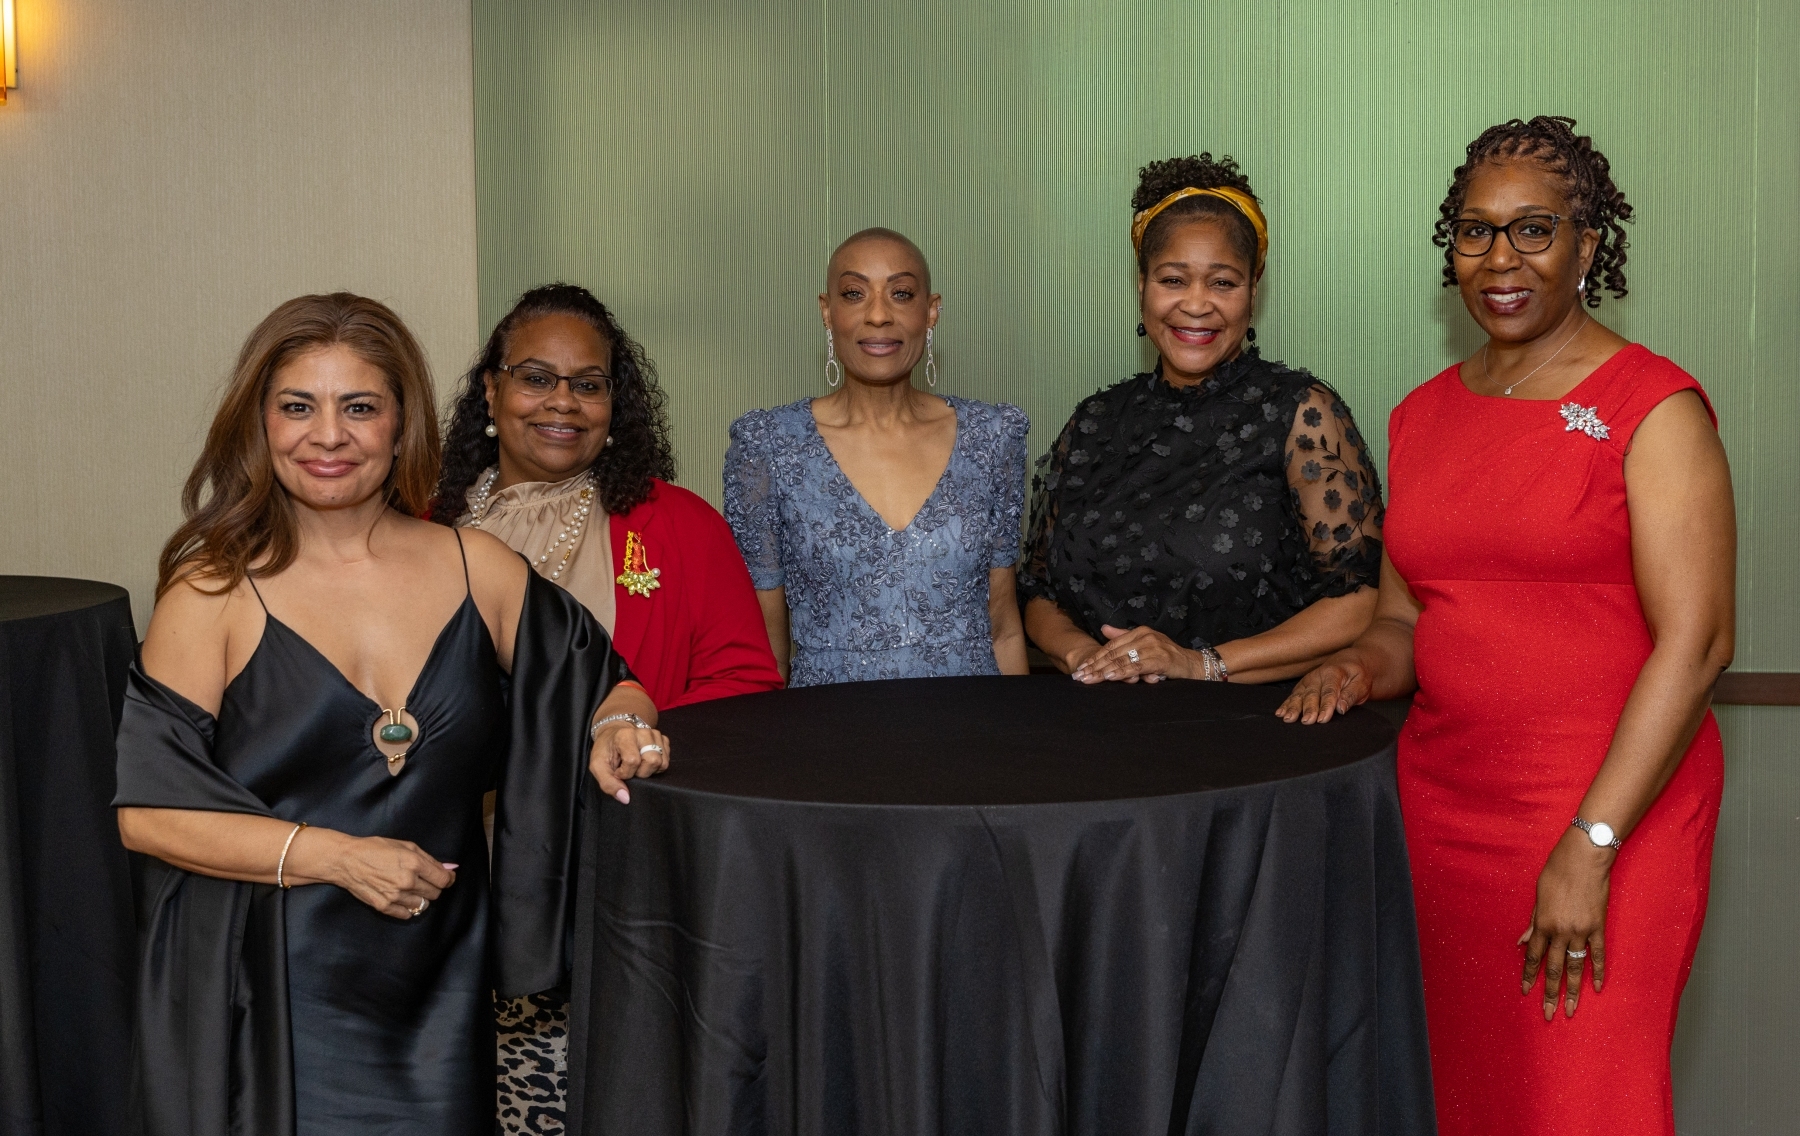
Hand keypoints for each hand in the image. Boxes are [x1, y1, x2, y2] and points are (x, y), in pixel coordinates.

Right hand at [318, 831, 455, 919]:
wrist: (347, 860)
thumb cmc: (376, 849)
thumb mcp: (406, 846)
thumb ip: (429, 859)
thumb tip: (450, 869)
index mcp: (414, 863)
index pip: (443, 880)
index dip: (448, 879)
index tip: (446, 878)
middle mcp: (407, 881)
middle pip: (435, 893)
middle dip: (433, 887)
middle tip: (425, 880)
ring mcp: (395, 896)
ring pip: (422, 905)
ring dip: (421, 898)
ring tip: (411, 888)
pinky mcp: (384, 907)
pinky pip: (407, 914)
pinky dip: (408, 908)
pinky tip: (402, 898)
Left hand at [589, 724, 670, 804]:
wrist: (613, 735)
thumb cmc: (606, 751)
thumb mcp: (597, 766)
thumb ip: (607, 783)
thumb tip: (626, 798)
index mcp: (625, 735)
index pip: (633, 761)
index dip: (625, 773)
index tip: (618, 771)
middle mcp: (643, 732)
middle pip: (652, 761)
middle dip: (640, 772)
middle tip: (630, 769)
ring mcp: (655, 735)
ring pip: (663, 762)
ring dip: (649, 770)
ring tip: (638, 766)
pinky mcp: (663, 740)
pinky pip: (667, 761)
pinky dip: (656, 767)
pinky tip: (645, 762)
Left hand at [1070, 625, 1195, 683]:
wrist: (1193, 665)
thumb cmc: (1169, 657)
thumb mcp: (1146, 644)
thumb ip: (1124, 636)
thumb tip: (1103, 628)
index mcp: (1139, 632)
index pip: (1111, 646)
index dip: (1095, 658)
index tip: (1081, 669)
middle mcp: (1144, 636)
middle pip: (1113, 653)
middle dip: (1094, 666)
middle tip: (1079, 676)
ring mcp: (1152, 646)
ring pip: (1122, 660)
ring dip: (1103, 671)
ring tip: (1090, 679)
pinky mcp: (1159, 659)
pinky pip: (1136, 666)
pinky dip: (1121, 672)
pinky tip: (1109, 677)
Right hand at [1276, 652, 1369, 722]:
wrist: (1349, 661)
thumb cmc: (1357, 674)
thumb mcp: (1361, 683)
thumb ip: (1351, 695)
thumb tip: (1341, 709)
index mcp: (1334, 673)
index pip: (1329, 691)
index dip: (1326, 706)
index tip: (1323, 719)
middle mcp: (1318, 676)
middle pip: (1312, 694)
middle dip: (1309, 708)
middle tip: (1307, 721)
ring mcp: (1308, 681)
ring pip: (1300, 695)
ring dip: (1293, 707)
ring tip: (1288, 719)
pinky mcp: (1302, 686)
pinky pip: (1293, 696)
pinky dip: (1286, 704)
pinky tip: (1280, 713)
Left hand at [1519, 827, 1611, 1018]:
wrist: (1584, 858)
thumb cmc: (1557, 872)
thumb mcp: (1539, 895)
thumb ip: (1533, 921)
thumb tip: (1522, 943)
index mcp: (1542, 923)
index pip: (1534, 956)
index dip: (1529, 975)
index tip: (1526, 992)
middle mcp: (1561, 931)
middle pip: (1553, 968)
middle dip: (1549, 993)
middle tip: (1548, 1014)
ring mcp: (1581, 931)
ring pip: (1575, 968)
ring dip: (1572, 991)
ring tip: (1570, 1010)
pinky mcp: (1599, 927)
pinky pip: (1598, 955)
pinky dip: (1598, 972)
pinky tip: (1598, 988)